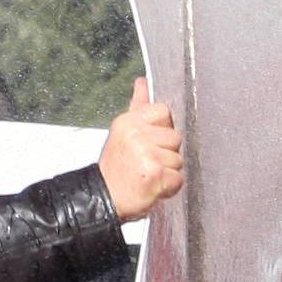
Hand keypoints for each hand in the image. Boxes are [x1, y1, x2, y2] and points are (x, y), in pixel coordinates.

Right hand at [98, 77, 183, 221]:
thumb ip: (138, 106)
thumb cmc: (116, 167)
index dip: (161, 130)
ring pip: (178, 159)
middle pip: (175, 138)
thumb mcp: (123, 132)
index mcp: (129, 121)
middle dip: (165, 153)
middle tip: (145, 163)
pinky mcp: (155, 174)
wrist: (103, 199)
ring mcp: (146, 154)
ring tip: (147, 175)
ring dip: (167, 172)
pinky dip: (169, 187)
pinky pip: (178, 178)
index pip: (164, 111)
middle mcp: (136, 134)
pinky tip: (152, 187)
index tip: (148, 143)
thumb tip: (142, 82)